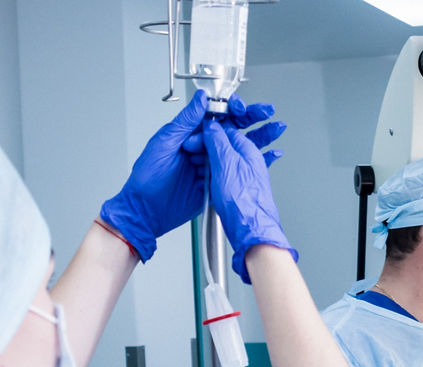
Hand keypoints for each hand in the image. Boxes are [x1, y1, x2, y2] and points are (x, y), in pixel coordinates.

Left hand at [99, 92, 286, 261]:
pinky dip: (255, 164)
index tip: (244, 106)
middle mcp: (203, 148)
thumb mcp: (164, 143)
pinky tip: (270, 156)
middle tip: (267, 112)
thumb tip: (201, 99)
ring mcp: (211, 166)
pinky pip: (238, 172)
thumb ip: (185, 121)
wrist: (147, 211)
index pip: (216, 117)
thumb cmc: (147, 177)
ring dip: (259, 140)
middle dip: (252, 120)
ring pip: (239, 150)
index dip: (232, 109)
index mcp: (189, 134)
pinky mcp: (217, 184)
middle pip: (232, 131)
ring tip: (275, 130)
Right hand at [202, 116, 295, 283]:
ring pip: (219, 162)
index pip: (225, 131)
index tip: (193, 139)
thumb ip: (218, 141)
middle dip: (204, 148)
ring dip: (206, 164)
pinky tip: (205, 183)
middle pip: (222, 146)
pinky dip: (210, 178)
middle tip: (192, 155)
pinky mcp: (237, 190)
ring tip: (198, 172)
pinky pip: (220, 178)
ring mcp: (243, 177)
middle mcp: (248, 162)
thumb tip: (212, 127)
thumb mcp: (226, 162)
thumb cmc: (243, 200)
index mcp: (248, 150)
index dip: (206, 133)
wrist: (250, 229)